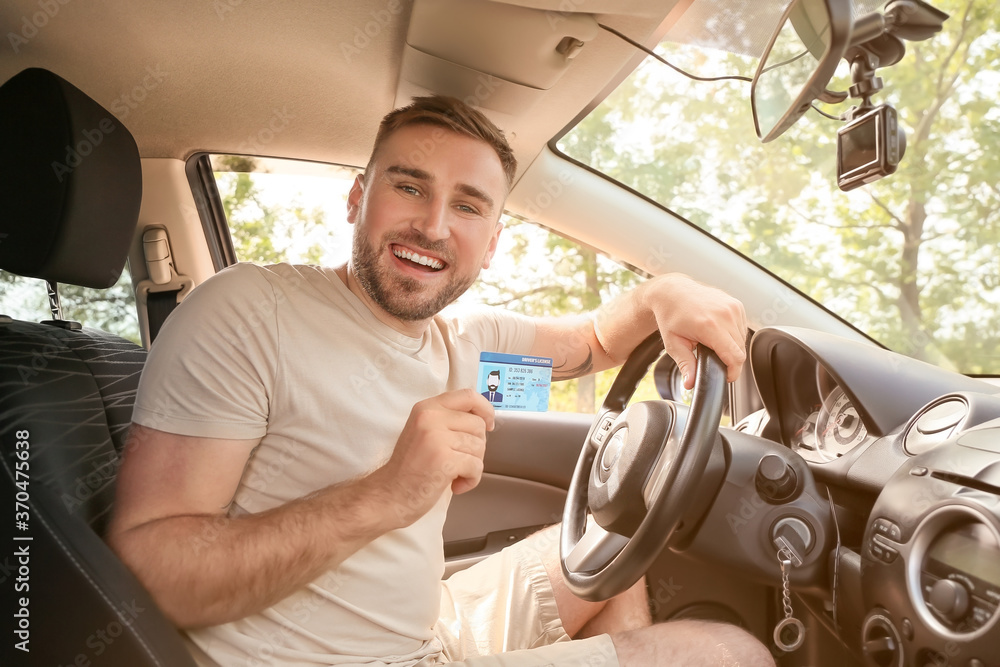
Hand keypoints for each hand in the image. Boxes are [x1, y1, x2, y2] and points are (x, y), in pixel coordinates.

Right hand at [372, 389, 494, 526]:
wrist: (389, 496)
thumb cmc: (410, 469)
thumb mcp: (424, 432)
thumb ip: (448, 421)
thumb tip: (483, 420)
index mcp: (427, 407)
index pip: (468, 396)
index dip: (485, 409)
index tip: (488, 424)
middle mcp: (430, 417)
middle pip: (478, 425)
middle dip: (476, 447)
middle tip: (459, 461)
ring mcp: (436, 438)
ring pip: (479, 447)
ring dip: (472, 466)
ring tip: (453, 475)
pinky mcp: (444, 460)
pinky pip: (476, 466)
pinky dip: (471, 480)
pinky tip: (455, 485)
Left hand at [640, 274, 746, 388]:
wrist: (672, 291)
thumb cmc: (671, 315)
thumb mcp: (673, 343)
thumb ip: (685, 365)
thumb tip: (690, 383)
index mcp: (710, 325)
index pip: (734, 357)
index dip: (732, 372)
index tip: (726, 376)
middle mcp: (725, 314)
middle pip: (740, 351)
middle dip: (730, 361)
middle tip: (714, 359)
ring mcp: (733, 307)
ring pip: (743, 340)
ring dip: (732, 347)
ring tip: (713, 344)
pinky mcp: (736, 304)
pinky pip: (742, 328)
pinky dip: (734, 335)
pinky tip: (718, 333)